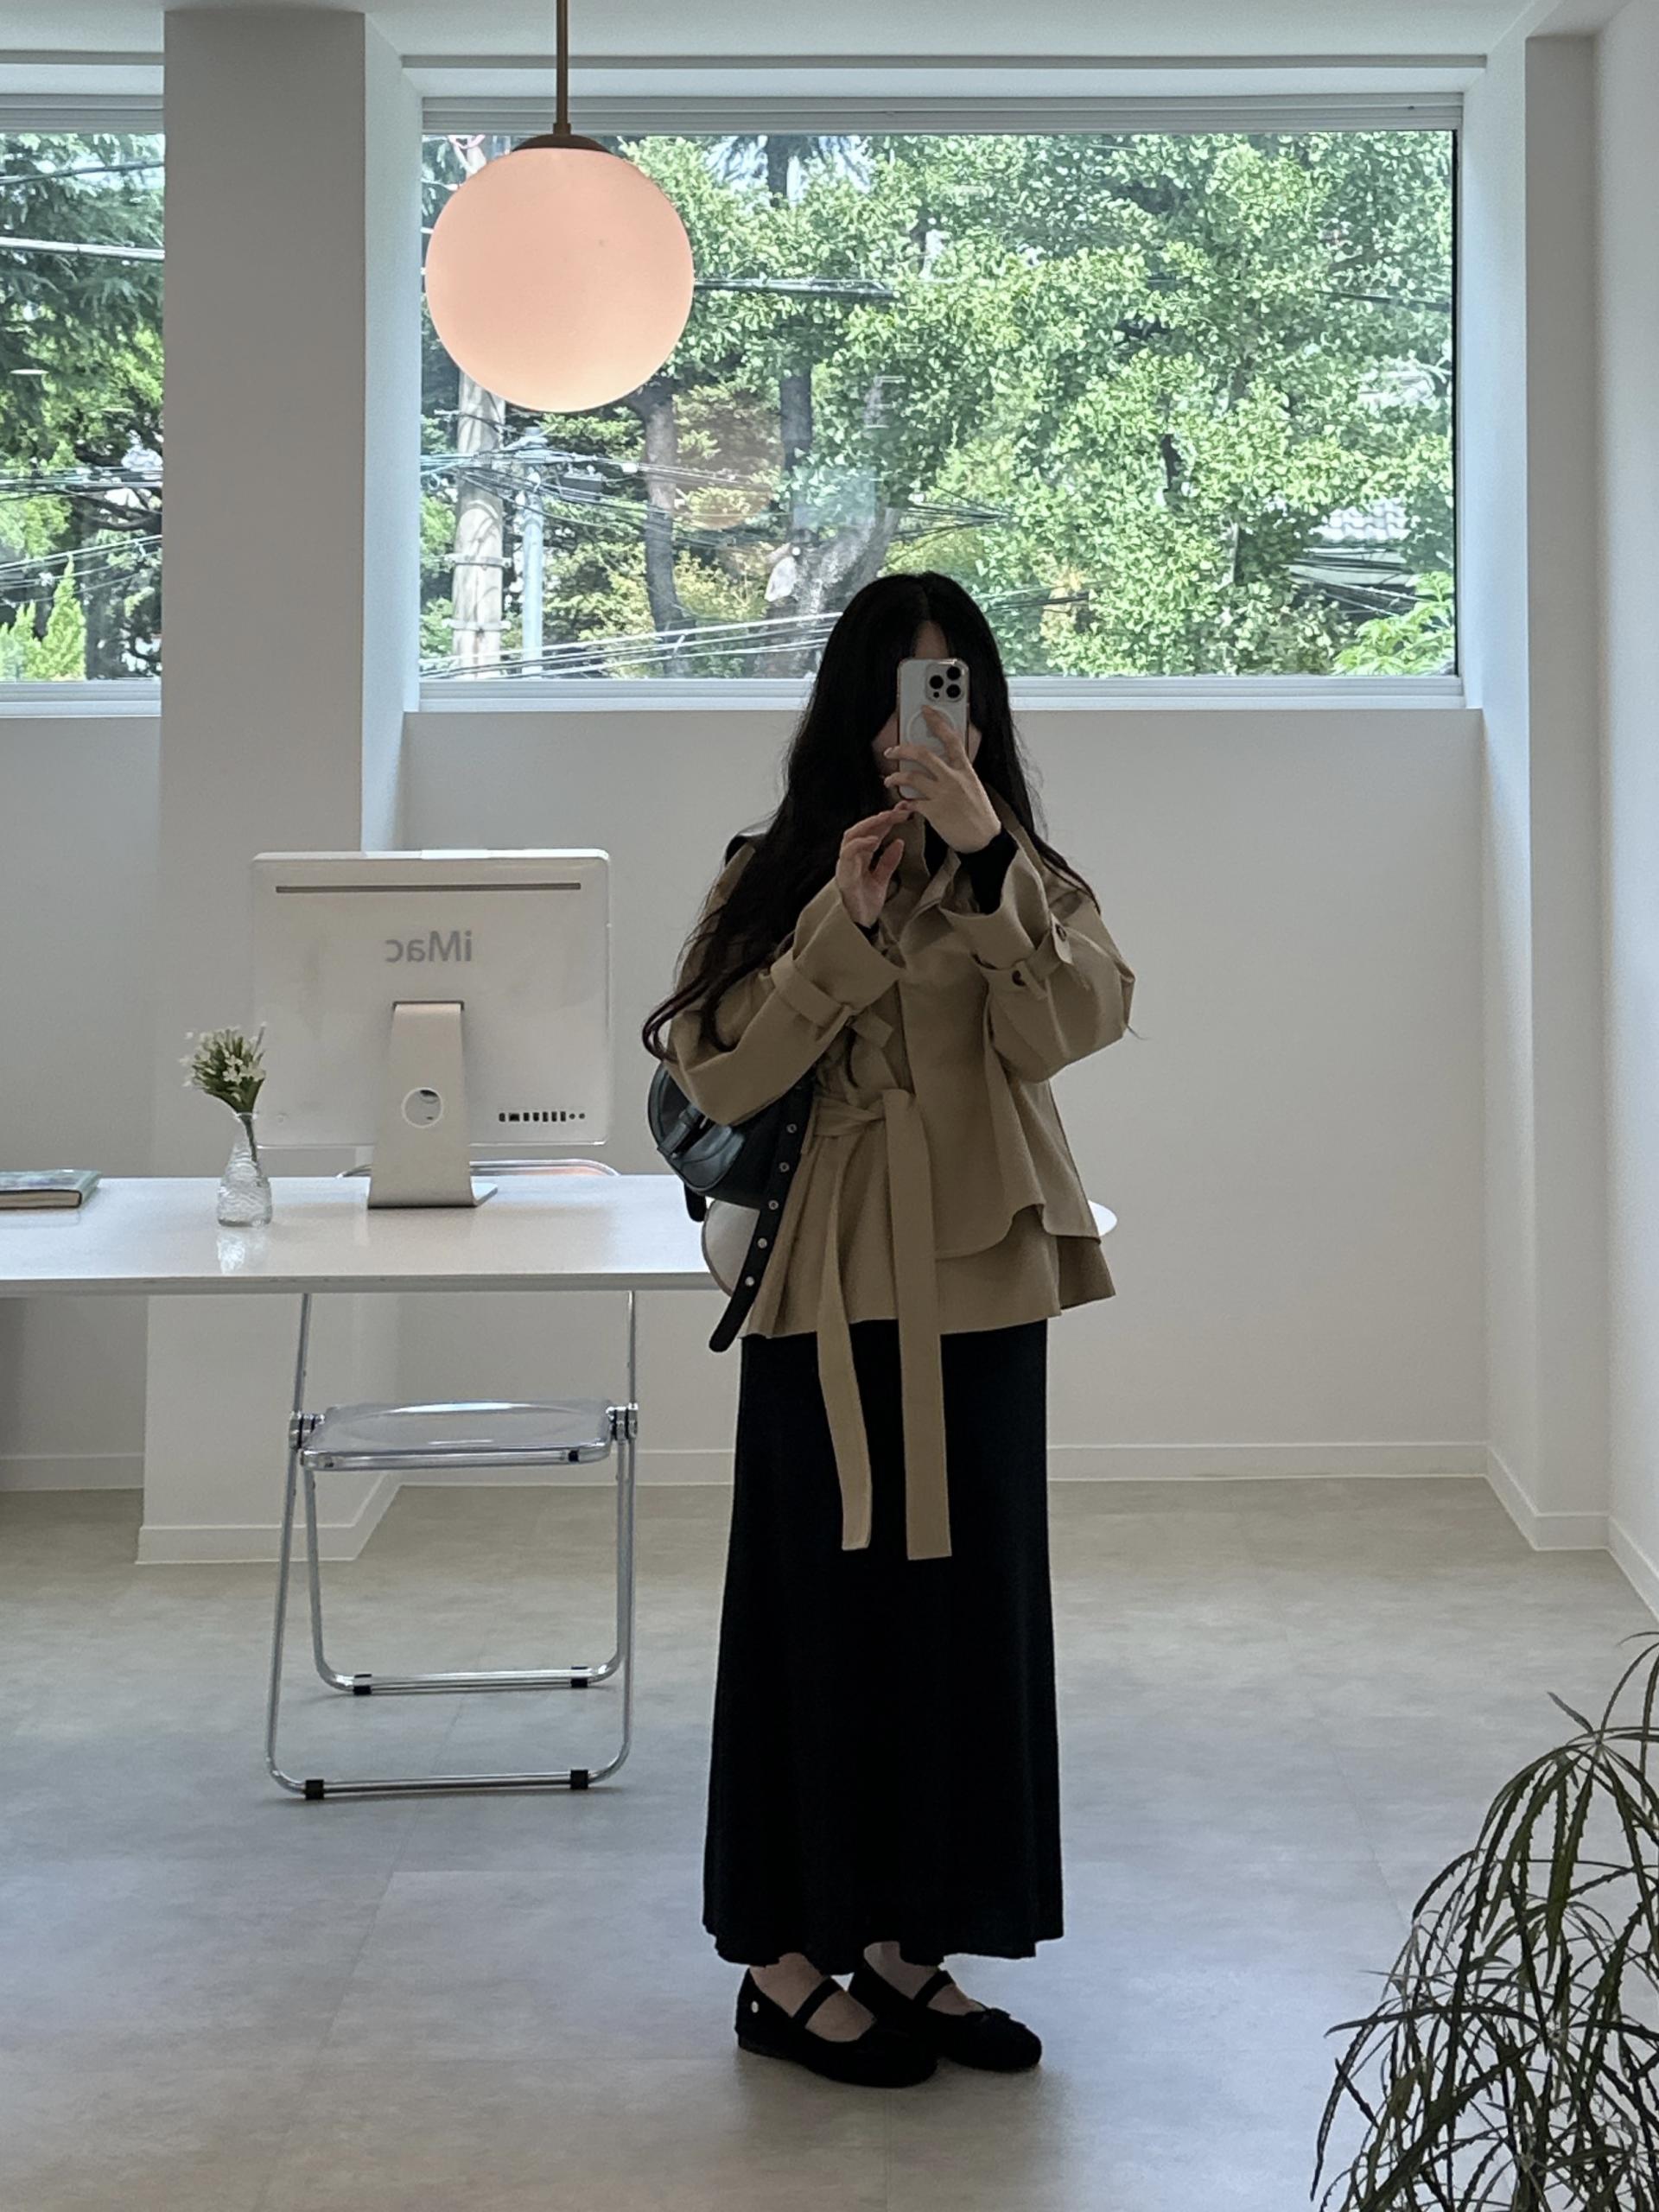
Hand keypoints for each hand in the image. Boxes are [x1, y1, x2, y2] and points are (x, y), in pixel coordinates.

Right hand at [836, 802, 912, 929]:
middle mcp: (851, 857)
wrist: (859, 926)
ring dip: (869, 824)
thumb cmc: (866, 904)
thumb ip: (888, 861)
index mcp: (861, 857)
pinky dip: (861, 843)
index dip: (887, 821)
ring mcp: (846, 864)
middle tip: (899, 810)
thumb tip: (899, 842)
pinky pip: (849, 853)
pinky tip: (875, 839)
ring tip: (887, 818)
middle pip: (862, 829)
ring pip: (852, 835)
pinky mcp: (844, 874)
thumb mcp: (882, 879)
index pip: (873, 833)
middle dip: (880, 817)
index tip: (904, 812)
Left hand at [882, 707, 1000, 851]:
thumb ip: (958, 773)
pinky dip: (903, 803)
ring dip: (895, 777)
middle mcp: (953, 779)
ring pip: (911, 777)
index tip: (926, 711)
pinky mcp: (934, 812)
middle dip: (902, 749)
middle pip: (923, 754)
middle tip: (892, 751)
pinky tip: (902, 805)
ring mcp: (943, 795)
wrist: (985, 840)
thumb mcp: (974, 786)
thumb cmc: (981, 815)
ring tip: (890, 780)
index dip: (937, 721)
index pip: (951, 739)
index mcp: (965, 770)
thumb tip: (942, 765)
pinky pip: (912, 803)